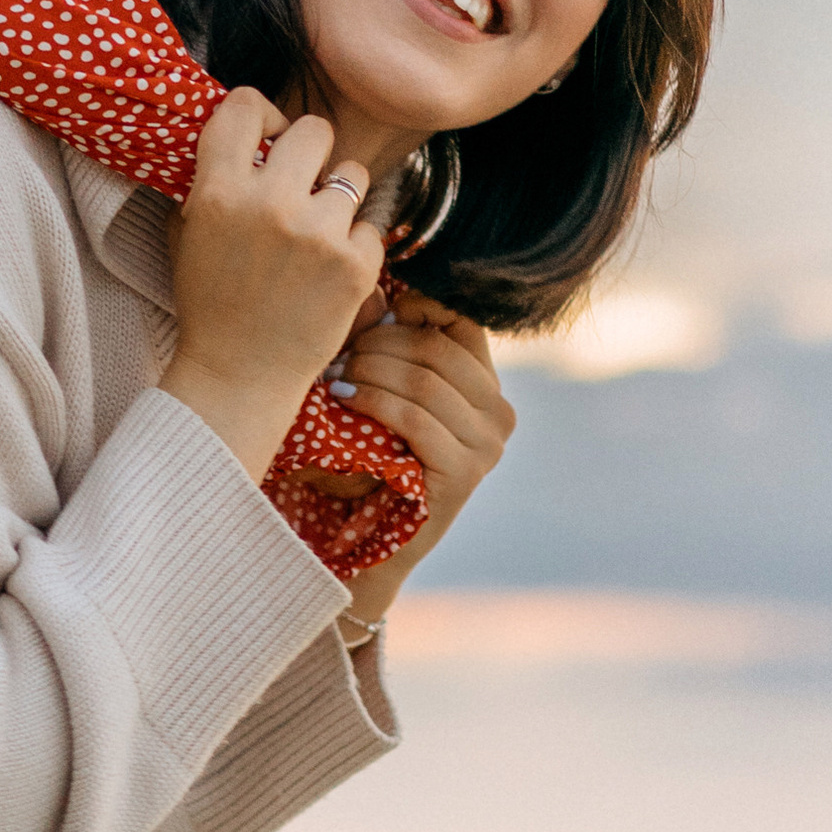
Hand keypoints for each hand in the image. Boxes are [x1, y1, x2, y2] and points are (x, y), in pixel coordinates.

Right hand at [159, 89, 392, 484]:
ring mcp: (318, 234)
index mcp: (218, 191)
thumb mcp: (189, 232)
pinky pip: (368, 225)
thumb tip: (245, 133)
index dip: (260, 116)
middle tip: (300, 185)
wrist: (239, 375)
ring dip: (338, 198)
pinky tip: (327, 273)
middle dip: (309, 153)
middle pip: (314, 128)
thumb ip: (212, 178)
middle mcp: (269, 204)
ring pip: (352, 174)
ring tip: (315, 235)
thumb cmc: (210, 302)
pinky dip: (353, 247)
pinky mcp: (356, 265)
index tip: (264, 143)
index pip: (245, 104)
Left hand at [323, 287, 515, 632]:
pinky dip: (374, 402)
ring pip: (426, 381)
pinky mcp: (464, 474)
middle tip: (337, 354)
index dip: (415, 305)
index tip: (372, 312)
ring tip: (333, 377)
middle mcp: (499, 412)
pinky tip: (343, 399)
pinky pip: (418, 420)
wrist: (368, 540)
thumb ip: (385, 343)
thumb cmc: (368, 459)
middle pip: (437, 348)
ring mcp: (487, 446)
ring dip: (370, 372)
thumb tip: (376, 290)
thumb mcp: (381, 391)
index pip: (461, 319)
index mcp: (485, 384)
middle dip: (378, 344)